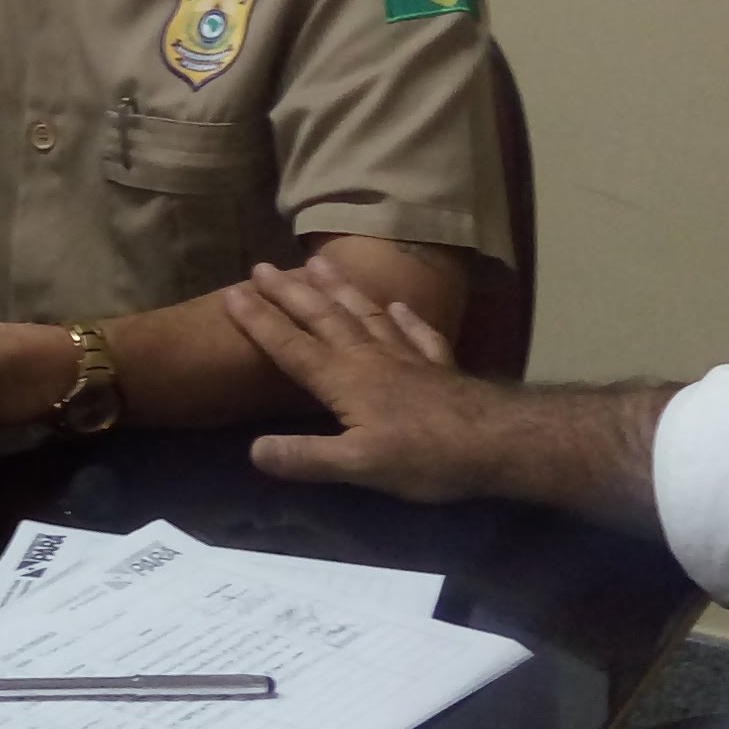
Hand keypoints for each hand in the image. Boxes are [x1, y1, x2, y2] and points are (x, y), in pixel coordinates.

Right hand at [223, 262, 514, 499]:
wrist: (496, 441)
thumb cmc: (424, 456)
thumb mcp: (358, 466)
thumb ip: (307, 456)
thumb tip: (254, 450)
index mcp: (344, 379)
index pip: (292, 346)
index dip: (260, 321)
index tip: (232, 293)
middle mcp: (369, 357)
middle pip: (323, 317)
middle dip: (290, 292)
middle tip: (263, 266)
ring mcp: (406, 356)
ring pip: (366, 313)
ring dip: (340, 288)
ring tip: (320, 262)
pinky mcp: (438, 365)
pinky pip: (418, 333)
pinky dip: (406, 317)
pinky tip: (401, 306)